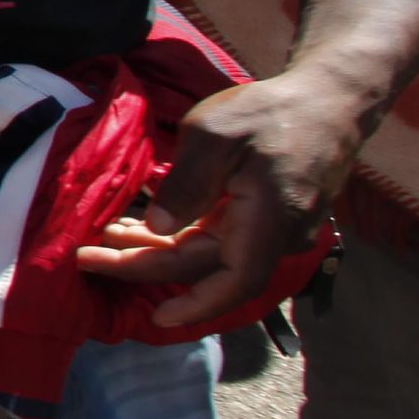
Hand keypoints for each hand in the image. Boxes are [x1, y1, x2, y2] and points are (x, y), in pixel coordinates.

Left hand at [73, 64, 367, 328]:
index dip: (195, 306)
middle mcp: (279, 237)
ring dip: (161, 249)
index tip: (156, 319)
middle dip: (146, 264)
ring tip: (111, 236)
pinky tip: (147, 225)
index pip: (234, 283)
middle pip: (208, 267)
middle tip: (89, 257)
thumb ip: (187, 184)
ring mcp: (278, 230)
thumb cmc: (271, 111)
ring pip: (213, 253)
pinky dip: (184, 234)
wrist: (329, 99)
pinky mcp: (272, 217)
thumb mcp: (215, 135)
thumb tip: (158, 229)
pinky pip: (224, 238)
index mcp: (270, 222)